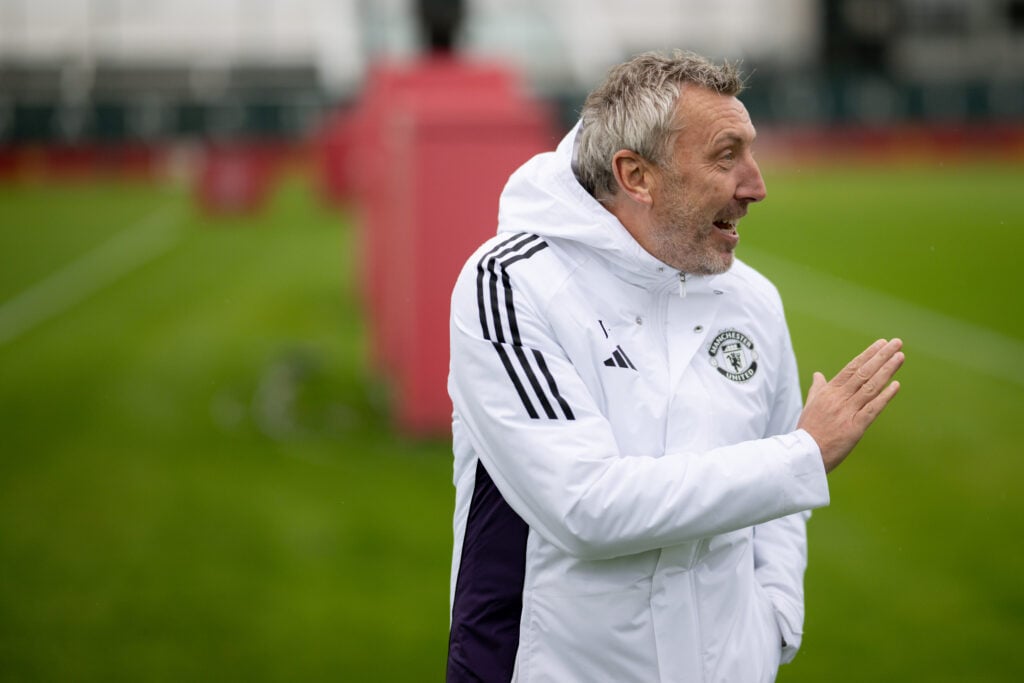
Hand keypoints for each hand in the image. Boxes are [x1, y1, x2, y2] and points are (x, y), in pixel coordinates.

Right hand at [796, 338, 904, 472]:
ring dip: (887, 371)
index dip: (867, 355)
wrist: (804, 454)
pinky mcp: (854, 427)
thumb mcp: (810, 405)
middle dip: (881, 356)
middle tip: (896, 343)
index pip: (851, 368)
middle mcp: (839, 398)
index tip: (881, 344)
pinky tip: (896, 385)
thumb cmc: (808, 430)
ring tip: (900, 357)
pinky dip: (885, 397)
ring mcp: (847, 412)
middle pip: (864, 373)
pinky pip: (872, 409)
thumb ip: (817, 388)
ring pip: (870, 387)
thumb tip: (818, 374)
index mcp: (828, 392)